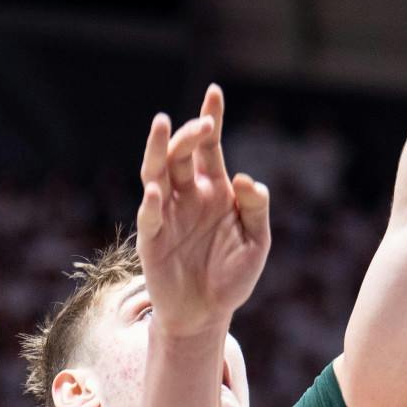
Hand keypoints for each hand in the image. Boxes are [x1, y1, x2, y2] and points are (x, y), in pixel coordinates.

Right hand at [135, 84, 269, 336]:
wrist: (207, 314)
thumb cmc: (232, 275)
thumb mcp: (257, 241)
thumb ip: (256, 208)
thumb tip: (244, 179)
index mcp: (214, 189)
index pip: (211, 147)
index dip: (211, 118)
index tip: (214, 92)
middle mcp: (188, 194)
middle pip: (183, 153)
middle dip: (191, 134)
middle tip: (204, 125)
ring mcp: (167, 213)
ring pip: (157, 172)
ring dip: (158, 149)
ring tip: (161, 125)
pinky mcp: (151, 238)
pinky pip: (150, 216)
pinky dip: (153, 202)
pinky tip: (158, 191)